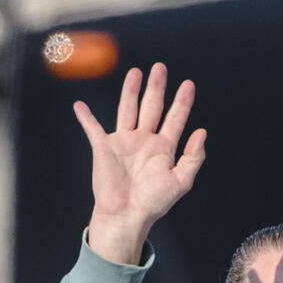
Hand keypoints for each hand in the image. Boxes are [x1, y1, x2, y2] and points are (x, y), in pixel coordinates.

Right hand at [74, 63, 206, 264]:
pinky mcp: (104, 148)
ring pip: (128, 109)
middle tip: (160, 68)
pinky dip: (86, 117)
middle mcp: (144, 140)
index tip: (188, 84)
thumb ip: (193, 157)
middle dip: (156, 87)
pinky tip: (80, 105)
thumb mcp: (181, 181)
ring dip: (131, 91)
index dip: (182, 101)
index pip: (175, 118)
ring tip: (136, 72)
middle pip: (152, 107)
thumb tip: (201, 132)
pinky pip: (93, 128)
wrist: (127, 215)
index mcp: (163, 148)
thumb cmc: (154, 202)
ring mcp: (123, 142)